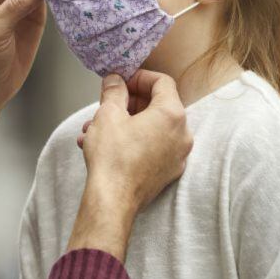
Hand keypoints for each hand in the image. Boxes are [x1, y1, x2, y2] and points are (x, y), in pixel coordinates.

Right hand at [65, 70, 192, 260]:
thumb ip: (114, 91)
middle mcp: (182, 134)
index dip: (139, 78)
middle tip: (108, 104)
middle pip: (158, 105)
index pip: (162, 82)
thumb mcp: (108, 114)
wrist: (112, 200)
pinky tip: (108, 145)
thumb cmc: (113, 159)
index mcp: (172, 114)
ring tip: (97, 129)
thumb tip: (115, 81)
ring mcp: (178, 155)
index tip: (122, 82)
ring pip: (152, 128)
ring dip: (126, 123)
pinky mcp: (168, 172)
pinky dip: (134, 141)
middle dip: (129, 102)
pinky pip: (153, 147)